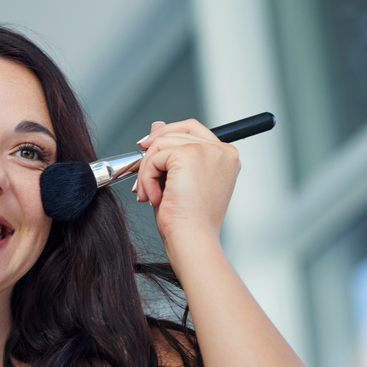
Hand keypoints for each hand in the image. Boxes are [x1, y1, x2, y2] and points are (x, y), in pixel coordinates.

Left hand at [132, 119, 239, 250]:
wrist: (192, 240)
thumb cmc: (189, 222)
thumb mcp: (178, 180)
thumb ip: (171, 150)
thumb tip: (156, 125)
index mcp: (226, 158)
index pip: (195, 130)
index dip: (169, 134)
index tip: (148, 147)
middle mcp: (222, 151)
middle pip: (180, 129)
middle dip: (154, 145)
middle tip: (140, 164)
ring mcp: (208, 151)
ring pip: (163, 143)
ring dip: (148, 169)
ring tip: (151, 194)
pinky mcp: (189, 155)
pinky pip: (155, 155)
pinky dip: (147, 176)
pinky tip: (155, 197)